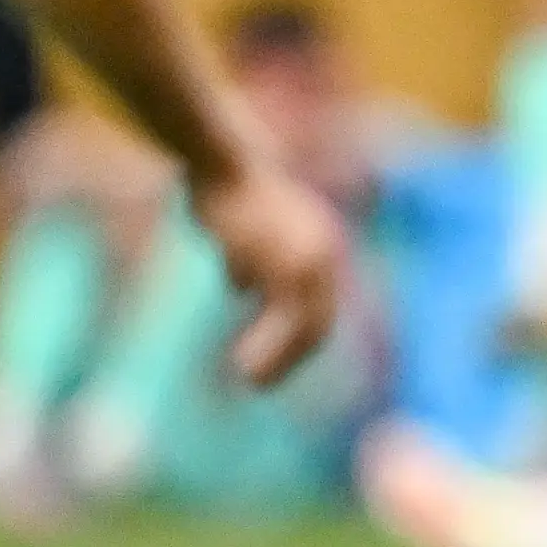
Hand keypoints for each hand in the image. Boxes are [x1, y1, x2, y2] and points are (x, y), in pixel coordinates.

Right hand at [191, 157, 351, 385]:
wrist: (222, 161)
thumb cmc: (229, 192)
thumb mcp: (246, 233)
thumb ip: (253, 262)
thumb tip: (243, 288)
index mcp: (321, 249)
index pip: (320, 309)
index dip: (300, 342)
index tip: (275, 366)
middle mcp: (325, 256)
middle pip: (317, 324)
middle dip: (290, 359)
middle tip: (259, 384)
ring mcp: (309, 260)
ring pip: (304, 328)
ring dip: (278, 359)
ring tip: (250, 381)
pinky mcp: (286, 264)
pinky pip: (283, 320)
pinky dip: (266, 348)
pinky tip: (242, 366)